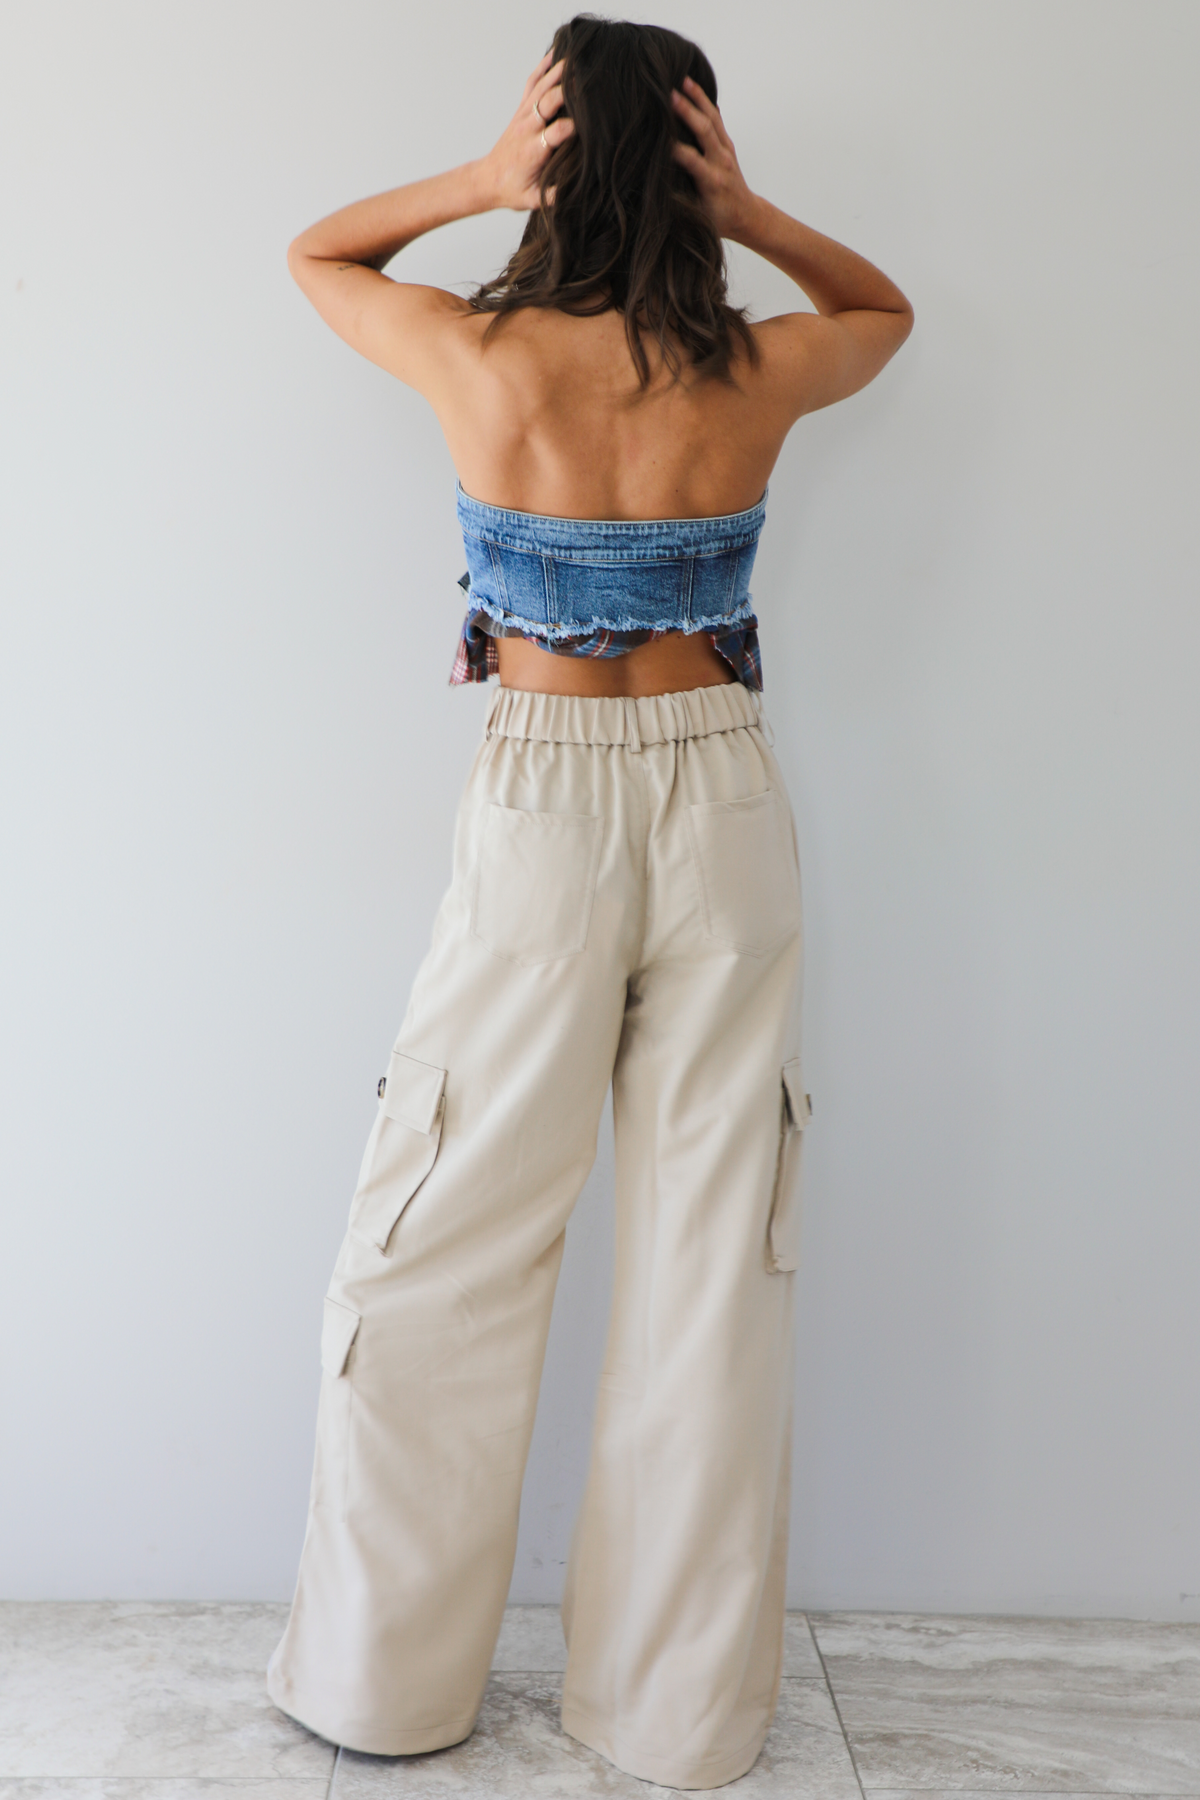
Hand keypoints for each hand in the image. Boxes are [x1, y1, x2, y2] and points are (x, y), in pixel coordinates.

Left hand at [480, 52, 574, 210]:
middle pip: (548, 102)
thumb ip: (555, 196)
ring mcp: (523, 115)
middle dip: (567, 89)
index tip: (589, 124)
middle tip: (588, 78)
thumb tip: (577, 192)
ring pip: (541, 87)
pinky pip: (532, 83)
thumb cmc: (513, 190)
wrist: (488, 180)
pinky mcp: (521, 110)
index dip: (573, 126)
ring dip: (558, 72)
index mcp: (533, 151)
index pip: (557, 132)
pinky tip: (556, 54)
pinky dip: (543, 67)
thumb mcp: (535, 200)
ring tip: (577, 57)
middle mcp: (527, 128)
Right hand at [669, 77, 755, 238]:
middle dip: (688, 111)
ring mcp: (726, 151)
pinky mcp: (727, 145)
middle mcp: (722, 163)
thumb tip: (657, 192)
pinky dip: (705, 103)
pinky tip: (693, 88)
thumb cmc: (718, 220)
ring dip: (698, 98)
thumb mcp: (698, 219)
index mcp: (713, 182)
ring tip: (683, 80)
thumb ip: (681, 204)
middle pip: (705, 131)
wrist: (746, 215)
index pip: (691, 160)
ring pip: (712, 119)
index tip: (657, 138)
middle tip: (670, 94)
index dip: (675, 149)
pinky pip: (716, 120)